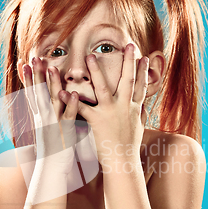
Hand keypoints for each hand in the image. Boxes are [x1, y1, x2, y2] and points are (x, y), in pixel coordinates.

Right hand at [23, 58, 77, 170]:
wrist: (51, 171)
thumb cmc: (52, 151)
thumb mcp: (48, 130)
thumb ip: (49, 117)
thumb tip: (48, 107)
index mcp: (40, 117)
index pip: (32, 94)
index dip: (28, 78)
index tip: (24, 63)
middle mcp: (44, 119)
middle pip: (39, 93)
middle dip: (36, 75)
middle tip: (34, 57)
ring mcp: (54, 125)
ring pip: (53, 101)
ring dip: (52, 85)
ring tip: (52, 68)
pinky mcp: (65, 133)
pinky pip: (69, 117)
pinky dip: (71, 105)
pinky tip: (74, 94)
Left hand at [59, 44, 148, 165]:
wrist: (122, 163)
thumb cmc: (129, 148)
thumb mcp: (139, 129)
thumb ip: (140, 115)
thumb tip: (145, 106)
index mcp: (134, 109)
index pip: (140, 86)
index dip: (143, 71)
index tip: (144, 56)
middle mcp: (124, 107)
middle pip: (128, 80)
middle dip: (129, 62)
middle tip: (129, 45)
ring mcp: (110, 113)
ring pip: (103, 87)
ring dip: (96, 71)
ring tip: (89, 56)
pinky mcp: (97, 122)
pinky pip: (82, 108)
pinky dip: (71, 100)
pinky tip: (63, 91)